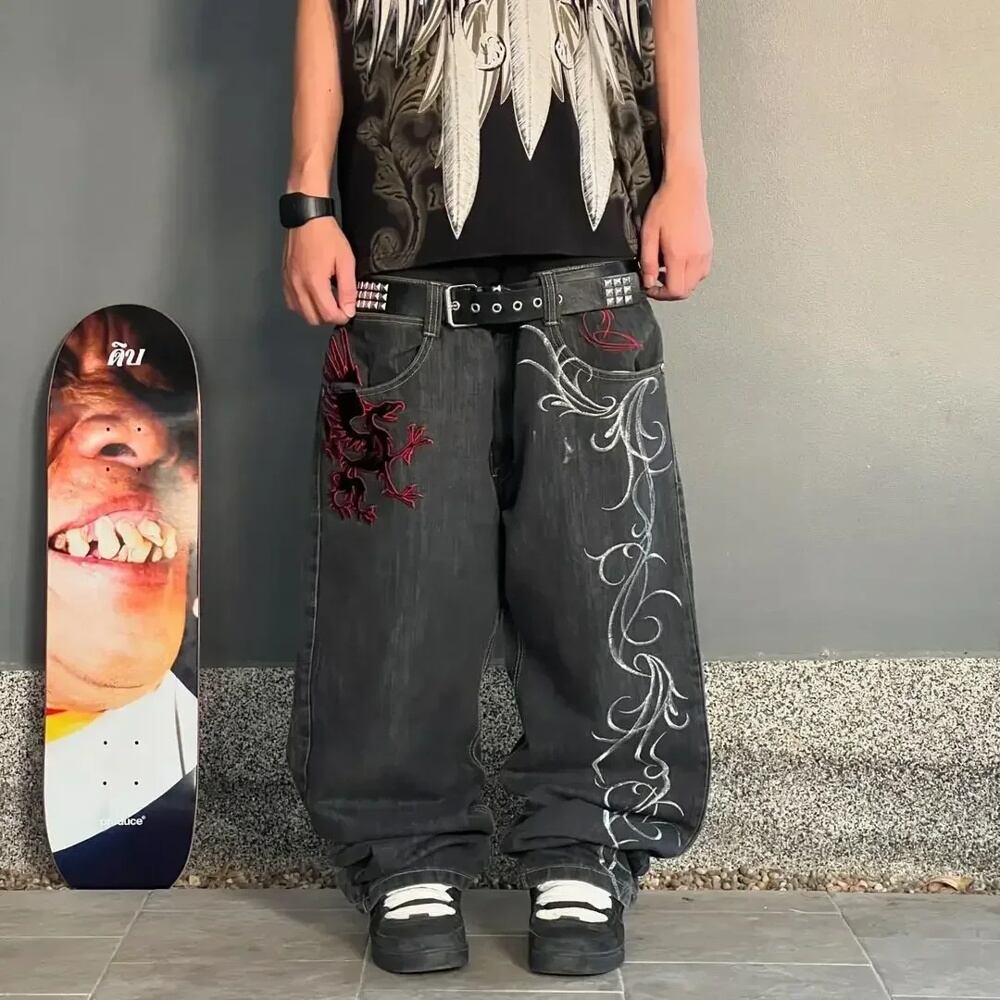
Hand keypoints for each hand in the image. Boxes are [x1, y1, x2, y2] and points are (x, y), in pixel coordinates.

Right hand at [282, 216, 357, 325]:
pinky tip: (314, 297)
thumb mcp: (346, 261)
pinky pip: (292, 304)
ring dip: (317, 314)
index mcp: (314, 281)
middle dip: (329, 317)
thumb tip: (349, 310)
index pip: (328, 315)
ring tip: (328, 301)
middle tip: (340, 306)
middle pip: (314, 319)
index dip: (342, 317)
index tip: (349, 311)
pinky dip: (304, 307)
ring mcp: (289, 284)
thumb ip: (348, 289)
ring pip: (302, 314)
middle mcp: (298, 286)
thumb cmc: (327, 236)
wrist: (307, 219)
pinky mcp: (284, 280)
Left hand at [639, 164, 712, 300]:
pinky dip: (690, 274)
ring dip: (681, 283)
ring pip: (695, 282)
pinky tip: (679, 262)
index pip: (675, 290)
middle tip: (656, 281)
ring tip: (666, 271)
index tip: (650, 287)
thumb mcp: (648, 234)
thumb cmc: (665, 206)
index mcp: (679, 255)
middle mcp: (696, 257)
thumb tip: (648, 282)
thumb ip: (648, 261)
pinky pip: (702, 271)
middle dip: (670, 291)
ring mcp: (705, 252)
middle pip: (687, 290)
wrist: (686, 186)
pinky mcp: (709, 247)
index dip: (660, 294)